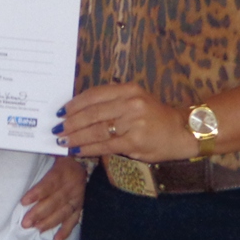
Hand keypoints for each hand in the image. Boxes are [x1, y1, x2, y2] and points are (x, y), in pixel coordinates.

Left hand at [20, 156, 84, 239]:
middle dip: (39, 213)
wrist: (87, 160)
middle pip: (54, 201)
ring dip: (49, 222)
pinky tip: (56, 239)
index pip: (49, 184)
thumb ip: (42, 154)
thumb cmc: (63, 157)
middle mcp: (72, 185)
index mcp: (63, 170)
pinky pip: (74, 220)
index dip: (37, 194)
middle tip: (26, 223)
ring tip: (37, 229)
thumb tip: (25, 148)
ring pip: (63, 212)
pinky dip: (66, 231)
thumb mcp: (54, 152)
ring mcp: (78, 197)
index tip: (24, 202)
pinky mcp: (81, 206)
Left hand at [53, 82, 195, 162]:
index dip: (74, 104)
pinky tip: (78, 151)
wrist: (183, 131)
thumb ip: (111, 103)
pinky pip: (106, 145)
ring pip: (96, 130)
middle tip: (57, 129)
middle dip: (71, 122)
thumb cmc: (154, 117)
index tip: (60, 111)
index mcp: (128, 89)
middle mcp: (130, 102)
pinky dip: (89, 148)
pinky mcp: (135, 141)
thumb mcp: (134, 100)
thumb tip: (78, 113)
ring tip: (62, 141)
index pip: (94, 95)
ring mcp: (133, 122)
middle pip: (92, 113)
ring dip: (76, 137)